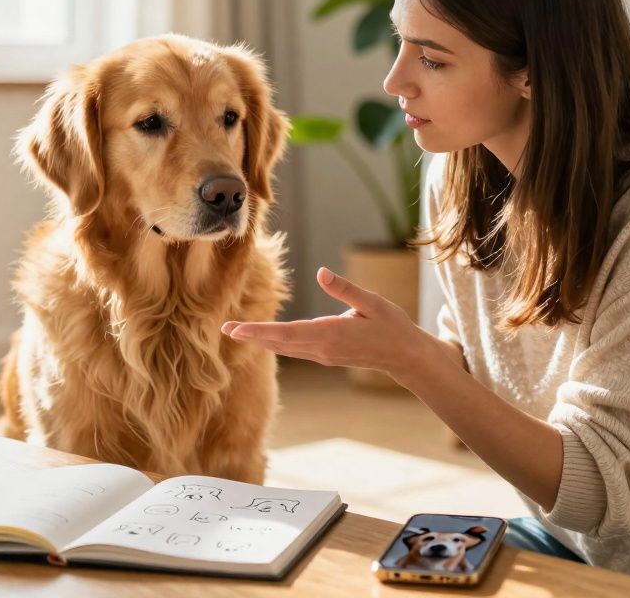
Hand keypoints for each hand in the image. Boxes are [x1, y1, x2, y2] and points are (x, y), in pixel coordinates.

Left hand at [222, 267, 433, 381]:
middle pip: (279, 343)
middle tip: (225, 328)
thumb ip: (345, 289)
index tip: (236, 329)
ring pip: (285, 347)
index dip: (259, 331)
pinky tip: (266, 337)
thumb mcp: (372, 303)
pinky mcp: (326, 355)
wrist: (404, 356)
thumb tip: (322, 272)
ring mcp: (323, 355)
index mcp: (331, 334)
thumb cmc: (392, 326)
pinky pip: (295, 349)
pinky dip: (276, 342)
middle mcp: (322, 348)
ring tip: (238, 331)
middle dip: (252, 335)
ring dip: (261, 339)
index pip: (286, 333)